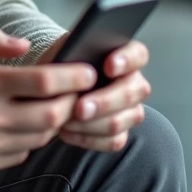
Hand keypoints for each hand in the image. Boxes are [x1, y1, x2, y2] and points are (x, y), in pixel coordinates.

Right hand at [0, 26, 96, 179]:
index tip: (88, 72)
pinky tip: (23, 123)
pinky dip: (30, 138)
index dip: (73, 76)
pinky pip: (21, 152)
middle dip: (73, 102)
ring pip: (41, 137)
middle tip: (78, 91)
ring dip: (54, 121)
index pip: (43, 81)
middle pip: (52, 114)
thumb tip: (25, 45)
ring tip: (54, 105)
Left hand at [38, 36, 151, 151]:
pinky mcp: (119, 133)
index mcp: (125, 56)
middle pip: (132, 92)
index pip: (138, 54)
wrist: (53, 88)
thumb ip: (75, 50)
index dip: (127, 60)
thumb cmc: (62, 65)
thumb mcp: (64, 50)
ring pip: (122, 120)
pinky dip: (88, 138)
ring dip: (93, 123)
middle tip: (80, 107)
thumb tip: (77, 57)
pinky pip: (112, 141)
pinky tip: (68, 132)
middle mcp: (133, 83)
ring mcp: (129, 110)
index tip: (108, 66)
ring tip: (66, 121)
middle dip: (105, 101)